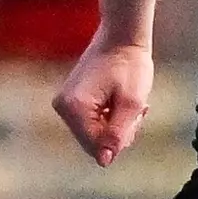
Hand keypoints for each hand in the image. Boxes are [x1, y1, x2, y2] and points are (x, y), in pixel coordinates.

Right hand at [53, 41, 154, 166]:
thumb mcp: (132, 103)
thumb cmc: (130, 65)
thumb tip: (104, 161)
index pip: (96, 147)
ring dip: (116, 124)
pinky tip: (120, 100)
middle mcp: (62, 107)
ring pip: (95, 134)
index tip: (134, 116)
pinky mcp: (70, 102)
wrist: (121, 37)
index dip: (120, 138)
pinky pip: (92, 124)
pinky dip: (110, 117)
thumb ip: (118, 134)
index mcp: (74, 107)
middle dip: (118, 131)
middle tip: (134, 107)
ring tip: (127, 101)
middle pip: (94, 142)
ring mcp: (64, 104)